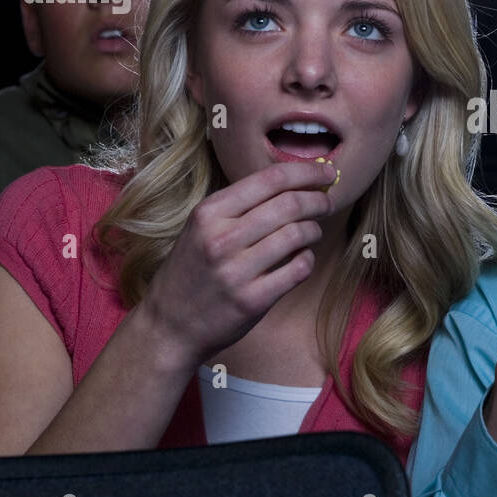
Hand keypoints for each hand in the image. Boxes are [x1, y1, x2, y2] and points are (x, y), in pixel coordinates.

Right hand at [139, 159, 336, 365]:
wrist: (169, 325)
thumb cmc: (192, 270)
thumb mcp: (202, 227)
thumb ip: (240, 205)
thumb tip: (294, 182)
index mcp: (209, 212)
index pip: (270, 179)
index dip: (307, 172)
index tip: (328, 172)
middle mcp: (221, 239)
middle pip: (290, 205)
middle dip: (318, 200)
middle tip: (327, 202)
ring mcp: (236, 271)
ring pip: (298, 235)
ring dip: (314, 229)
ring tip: (313, 231)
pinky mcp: (252, 300)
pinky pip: (298, 269)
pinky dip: (308, 259)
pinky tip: (302, 258)